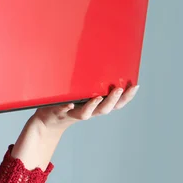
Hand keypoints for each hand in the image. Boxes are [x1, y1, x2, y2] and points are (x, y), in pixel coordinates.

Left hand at [10, 85, 139, 169]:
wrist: (46, 120)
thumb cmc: (66, 103)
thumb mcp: (80, 92)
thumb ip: (90, 83)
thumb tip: (103, 62)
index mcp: (94, 107)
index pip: (115, 104)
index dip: (126, 98)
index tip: (135, 86)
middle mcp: (86, 112)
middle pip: (103, 110)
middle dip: (113, 100)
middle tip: (121, 89)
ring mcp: (72, 112)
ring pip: (85, 113)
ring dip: (93, 105)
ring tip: (99, 97)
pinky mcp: (58, 111)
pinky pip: (62, 109)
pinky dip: (67, 107)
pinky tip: (70, 103)